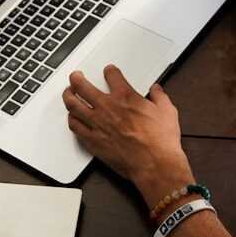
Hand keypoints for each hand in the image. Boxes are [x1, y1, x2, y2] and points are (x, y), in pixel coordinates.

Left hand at [62, 65, 194, 205]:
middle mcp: (107, 107)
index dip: (110, 71)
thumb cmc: (160, 141)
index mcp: (126, 97)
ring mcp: (98, 124)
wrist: (154, 164)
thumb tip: (156, 90)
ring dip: (68, 96)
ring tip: (68, 93)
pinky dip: (71, 120)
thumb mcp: (167, 112)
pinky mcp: (93, 141)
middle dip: (77, 79)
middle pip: (83, 87)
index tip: (109, 71)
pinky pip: (75, 127)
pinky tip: (72, 118)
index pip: (112, 76)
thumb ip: (160, 97)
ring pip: (73, 105)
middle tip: (75, 77)